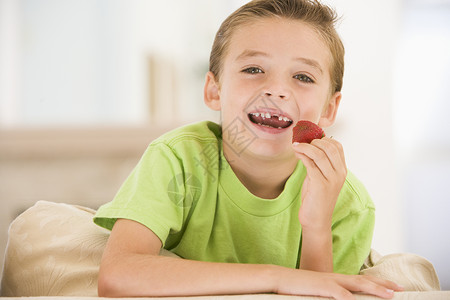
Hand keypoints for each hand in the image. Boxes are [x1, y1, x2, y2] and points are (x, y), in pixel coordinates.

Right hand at [274, 268, 402, 299]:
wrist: (280, 278)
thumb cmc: (297, 286)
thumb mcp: (317, 291)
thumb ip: (330, 294)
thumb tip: (343, 298)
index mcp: (335, 280)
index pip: (360, 281)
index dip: (377, 283)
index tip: (392, 287)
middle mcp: (335, 278)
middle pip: (363, 281)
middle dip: (383, 285)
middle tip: (400, 288)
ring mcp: (329, 282)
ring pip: (356, 284)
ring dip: (374, 289)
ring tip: (389, 294)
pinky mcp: (321, 287)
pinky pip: (338, 293)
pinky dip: (349, 297)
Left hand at [292, 137, 346, 229]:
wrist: (316, 220)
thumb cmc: (316, 198)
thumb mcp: (319, 177)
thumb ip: (317, 163)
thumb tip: (308, 146)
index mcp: (342, 170)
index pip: (338, 146)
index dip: (323, 139)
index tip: (310, 137)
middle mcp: (339, 173)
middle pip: (330, 147)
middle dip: (314, 141)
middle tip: (302, 142)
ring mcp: (331, 179)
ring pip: (320, 154)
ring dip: (305, 147)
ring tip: (296, 146)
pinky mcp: (321, 185)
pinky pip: (311, 164)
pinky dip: (303, 156)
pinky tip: (297, 154)